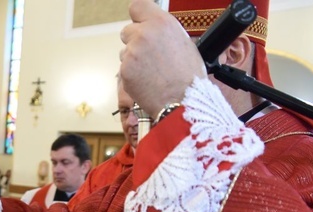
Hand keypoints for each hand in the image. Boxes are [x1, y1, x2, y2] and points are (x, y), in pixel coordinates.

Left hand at [119, 0, 205, 116]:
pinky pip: (123, 68)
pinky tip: (146, 81)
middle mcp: (144, 34)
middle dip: (134, 41)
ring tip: (151, 72)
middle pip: (127, 31)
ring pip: (124, 51)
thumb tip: (153, 30)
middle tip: (149, 56)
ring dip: (133, 59)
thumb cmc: (188, 76)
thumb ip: (163, 32)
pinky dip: (131, 75)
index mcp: (162, 23)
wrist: (183, 100)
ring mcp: (132, 52)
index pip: (137, 6)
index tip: (140, 23)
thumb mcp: (183, 42)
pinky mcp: (124, 70)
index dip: (138, 16)